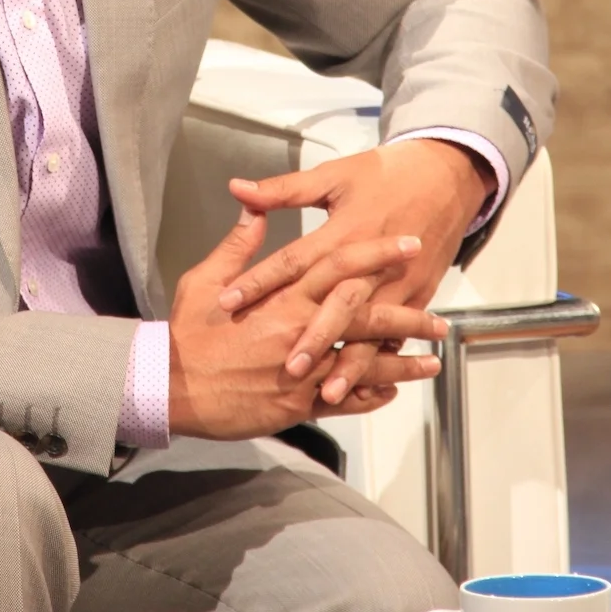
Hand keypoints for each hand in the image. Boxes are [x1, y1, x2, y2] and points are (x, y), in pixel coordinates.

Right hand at [168, 207, 446, 439]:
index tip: (408, 244)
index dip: (378, 253)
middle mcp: (299, 330)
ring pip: (363, 362)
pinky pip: (345, 400)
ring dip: (401, 362)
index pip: (340, 265)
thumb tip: (252, 208)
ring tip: (432, 361)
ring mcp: (302, 370)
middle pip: (365, 316)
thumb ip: (238, 245)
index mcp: (282, 295)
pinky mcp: (297, 404)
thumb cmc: (188, 332)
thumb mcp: (207, 278)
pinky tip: (392, 390)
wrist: (170, 385)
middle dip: (407, 316)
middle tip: (440, 318)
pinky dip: (371, 395)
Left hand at [217, 139, 493, 395]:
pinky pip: (397, 334)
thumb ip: (284, 190)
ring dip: (352, 363)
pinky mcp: (417, 293)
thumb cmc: (384, 174)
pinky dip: (383, 362)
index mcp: (343, 230)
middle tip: (287, 367)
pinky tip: (368, 388)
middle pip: (338, 304)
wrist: (446, 176)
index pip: (294, 261)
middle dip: (313, 337)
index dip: (260, 281)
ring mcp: (396, 282)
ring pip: (371, 330)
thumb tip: (238, 188)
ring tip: (328, 393)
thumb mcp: (333, 175)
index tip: (228, 303)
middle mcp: (369, 263)